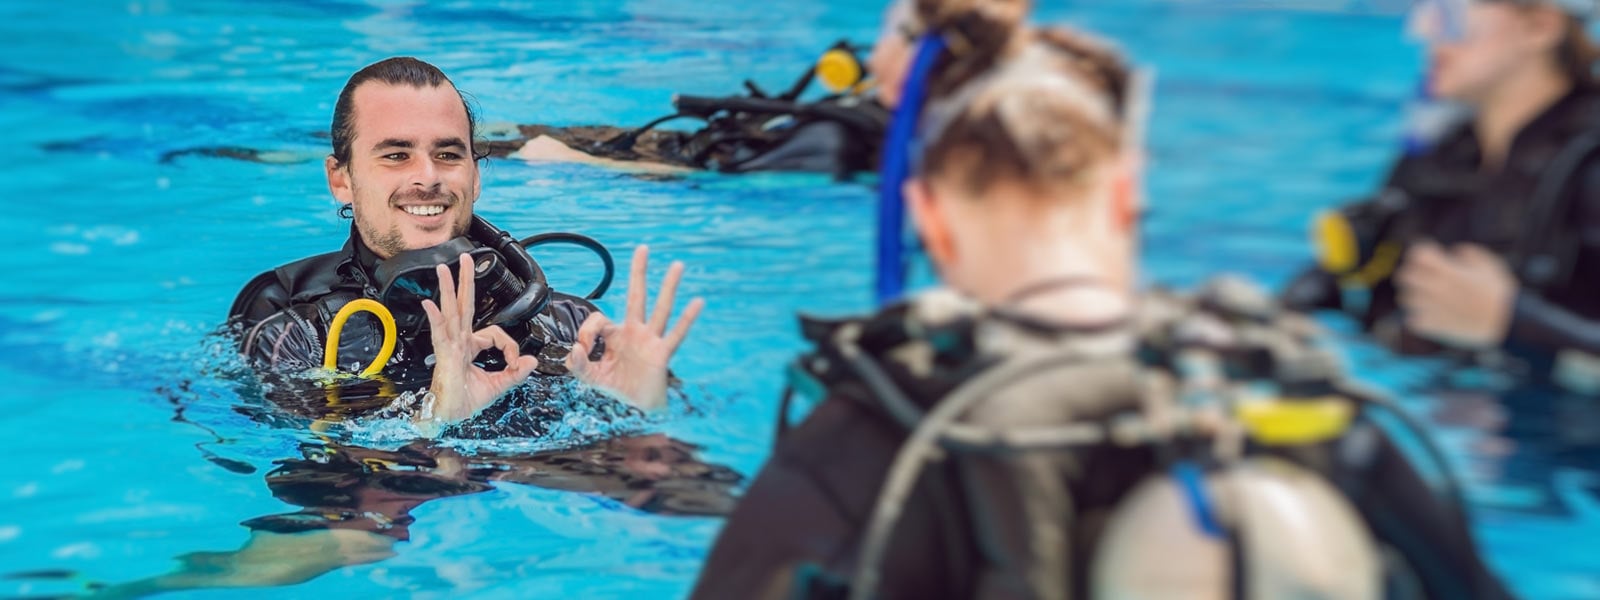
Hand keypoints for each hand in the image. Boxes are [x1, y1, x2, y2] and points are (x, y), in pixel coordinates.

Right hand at [421, 253, 538, 429]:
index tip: (517, 361)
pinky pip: (440, 333)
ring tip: (444, 269)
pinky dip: (436, 318)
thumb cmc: (465, 401)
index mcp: (470, 346)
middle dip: (465, 281)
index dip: (510, 344)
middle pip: (464, 305)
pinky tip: (431, 304)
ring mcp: (450, 346)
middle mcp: (459, 342)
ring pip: (451, 312)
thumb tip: (532, 361)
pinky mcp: (444, 356)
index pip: (494, 333)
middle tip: (464, 259)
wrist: (448, 417)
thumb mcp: (499, 385)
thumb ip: (516, 373)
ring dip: (447, 289)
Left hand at [567, 245, 703, 409]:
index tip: (582, 350)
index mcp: (616, 336)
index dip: (587, 332)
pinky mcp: (661, 354)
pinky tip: (697, 303)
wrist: (636, 411)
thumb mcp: (590, 377)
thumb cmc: (617, 391)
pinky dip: (687, 319)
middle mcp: (635, 333)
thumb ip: (577, 365)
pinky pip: (676, 334)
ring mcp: (650, 341)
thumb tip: (573, 350)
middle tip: (642, 248)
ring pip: (660, 309)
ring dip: (668, 287)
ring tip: (678, 265)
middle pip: (637, 296)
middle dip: (638, 273)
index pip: (600, 319)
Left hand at [1396, 241, 1516, 348]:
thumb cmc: (1501, 294)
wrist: (1508, 324)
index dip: (1420, 254)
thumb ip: (1470, 254)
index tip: (1428, 258)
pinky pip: (1412, 320)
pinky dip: (1418, 318)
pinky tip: (1431, 317)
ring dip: (1413, 297)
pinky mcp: (1433, 326)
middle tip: (1423, 278)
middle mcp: (1436, 288)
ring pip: (1405, 299)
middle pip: (1403, 275)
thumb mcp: (1490, 265)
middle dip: (1411, 274)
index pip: (1417, 254)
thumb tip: (1453, 252)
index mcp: (1449, 271)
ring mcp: (1433, 308)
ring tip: (1428, 299)